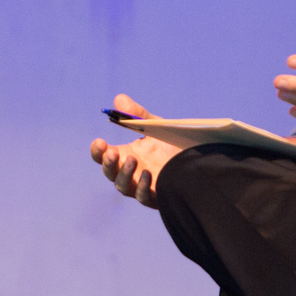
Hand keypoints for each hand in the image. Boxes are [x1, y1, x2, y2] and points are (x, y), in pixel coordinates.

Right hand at [88, 94, 183, 208]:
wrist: (197, 160)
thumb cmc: (171, 144)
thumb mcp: (154, 126)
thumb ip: (137, 114)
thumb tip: (119, 98)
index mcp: (125, 155)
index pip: (103, 156)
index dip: (98, 151)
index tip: (99, 142)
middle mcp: (129, 172)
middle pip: (110, 172)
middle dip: (109, 163)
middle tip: (113, 152)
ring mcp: (140, 185)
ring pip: (122, 186)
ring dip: (124, 174)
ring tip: (133, 160)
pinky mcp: (154, 196)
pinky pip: (143, 196)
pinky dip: (142, 187)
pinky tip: (147, 175)